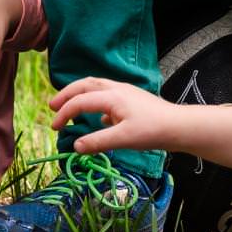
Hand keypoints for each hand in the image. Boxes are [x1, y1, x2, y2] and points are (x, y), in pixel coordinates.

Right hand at [48, 77, 179, 154]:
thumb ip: (98, 142)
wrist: (179, 126)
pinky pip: (107, 95)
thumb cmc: (152, 131)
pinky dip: (95, 101)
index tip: (54, 129)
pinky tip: (99, 119)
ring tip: (68, 105)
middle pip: (85, 85)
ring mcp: (125, 92)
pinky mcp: (132, 99)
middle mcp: (116, 89)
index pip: (80, 101)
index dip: (64, 114)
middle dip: (66, 94)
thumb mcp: (123, 139)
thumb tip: (75, 147)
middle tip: (52, 106)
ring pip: (96, 86)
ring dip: (79, 94)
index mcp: (111, 96)